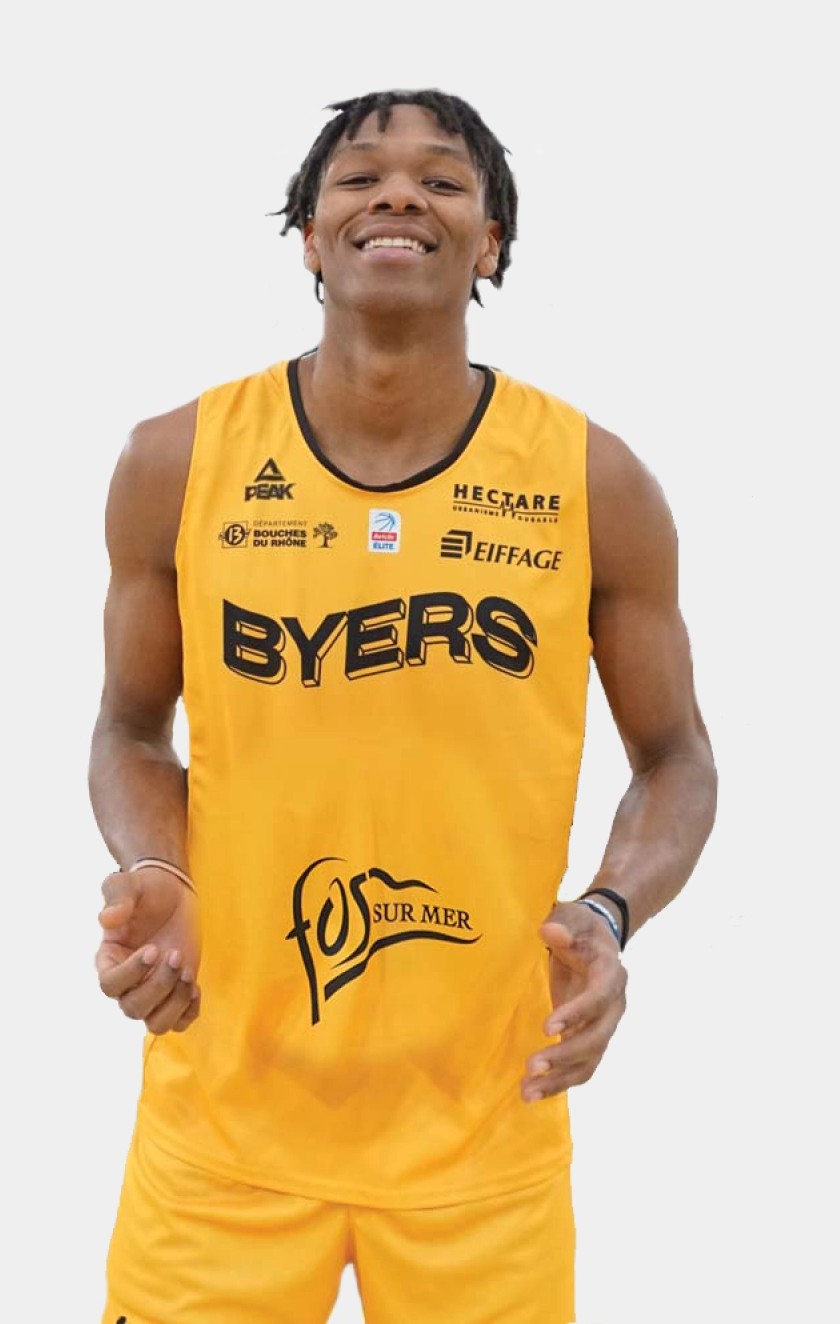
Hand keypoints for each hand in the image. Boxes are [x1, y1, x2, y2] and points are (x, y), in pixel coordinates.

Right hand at [95, 866, 201, 1034]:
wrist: (173, 891)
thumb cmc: (146, 887)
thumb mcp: (128, 884)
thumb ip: (116, 897)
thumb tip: (106, 919)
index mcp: (108, 959)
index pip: (110, 985)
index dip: (131, 973)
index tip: (154, 949)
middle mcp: (127, 981)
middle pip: (133, 1008)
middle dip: (158, 986)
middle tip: (176, 955)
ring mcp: (152, 989)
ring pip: (155, 1023)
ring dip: (174, 1003)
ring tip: (188, 974)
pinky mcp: (175, 992)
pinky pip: (179, 1022)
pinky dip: (189, 1011)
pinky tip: (195, 986)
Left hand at [521, 901, 626, 1101]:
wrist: (594, 939)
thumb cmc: (580, 927)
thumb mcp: (571, 916)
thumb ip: (562, 925)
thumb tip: (552, 933)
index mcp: (611, 974)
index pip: (599, 998)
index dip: (577, 1014)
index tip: (548, 1028)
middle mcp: (613, 1006)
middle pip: (597, 1038)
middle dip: (566, 1054)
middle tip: (532, 1065)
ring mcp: (603, 1026)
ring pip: (589, 1061)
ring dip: (560, 1079)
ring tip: (527, 1092)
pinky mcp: (590, 1039)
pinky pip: (580, 1067)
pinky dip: (559, 1082)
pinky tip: (532, 1092)